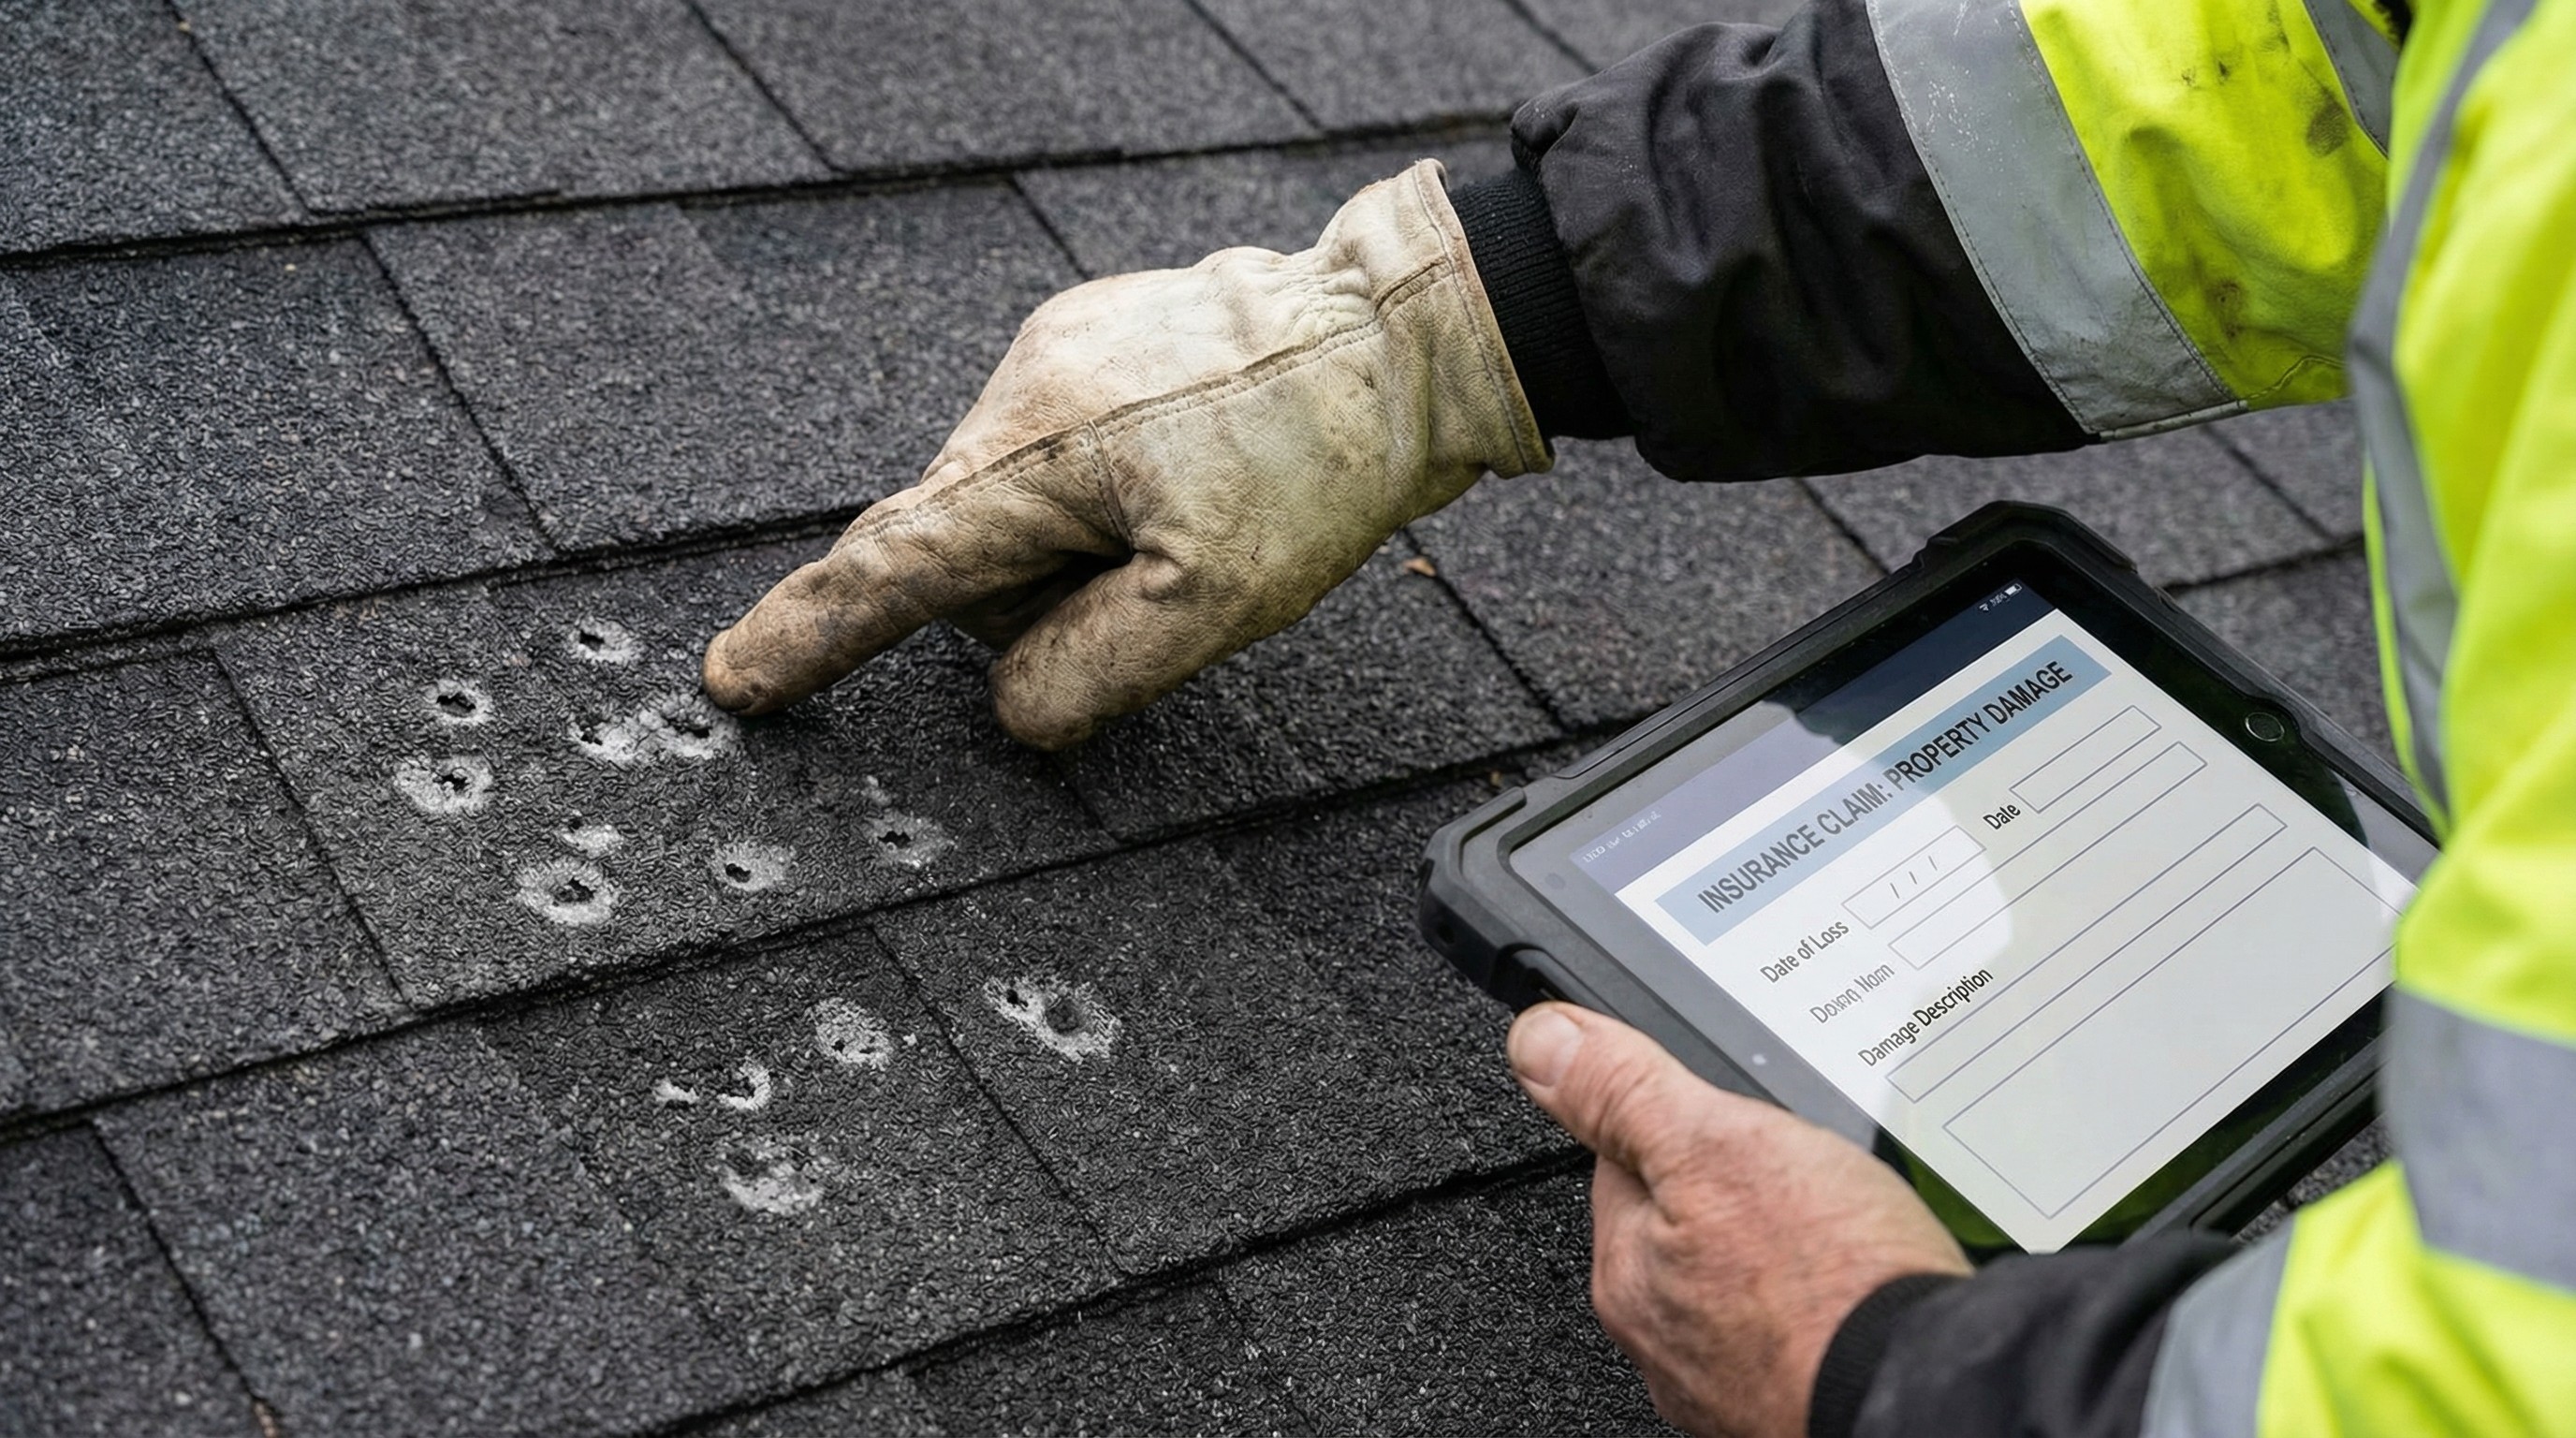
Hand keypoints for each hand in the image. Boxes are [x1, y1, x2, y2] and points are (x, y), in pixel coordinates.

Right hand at [701, 159, 1546, 747]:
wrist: (1404, 333)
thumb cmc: (1321, 457)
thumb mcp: (1214, 604)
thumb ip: (1091, 672)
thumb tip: (1012, 708)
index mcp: (1034, 450)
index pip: (893, 565)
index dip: (810, 635)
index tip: (732, 682)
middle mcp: (1027, 384)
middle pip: (976, 550)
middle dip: (1045, 595)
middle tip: (1165, 586)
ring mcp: (1066, 351)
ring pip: (1030, 508)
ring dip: (1089, 549)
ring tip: (1200, 523)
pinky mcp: (1108, 343)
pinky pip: (1075, 459)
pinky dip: (1114, 502)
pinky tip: (1201, 486)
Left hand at [1508, 1003, 1968, 1437]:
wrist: (1928, 1389)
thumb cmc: (1831, 1288)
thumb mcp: (1716, 1144)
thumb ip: (1623, 1091)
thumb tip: (1541, 1043)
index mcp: (1627, 1269)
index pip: (1623, 1160)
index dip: (1678, 1118)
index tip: (1727, 1111)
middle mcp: (1664, 1336)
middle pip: (1686, 1219)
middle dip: (1734, 1184)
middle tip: (1799, 1168)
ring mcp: (1729, 1376)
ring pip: (1743, 1272)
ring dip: (1781, 1242)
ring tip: (1838, 1221)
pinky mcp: (1793, 1395)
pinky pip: (1797, 1319)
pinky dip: (1822, 1294)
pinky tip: (1859, 1280)